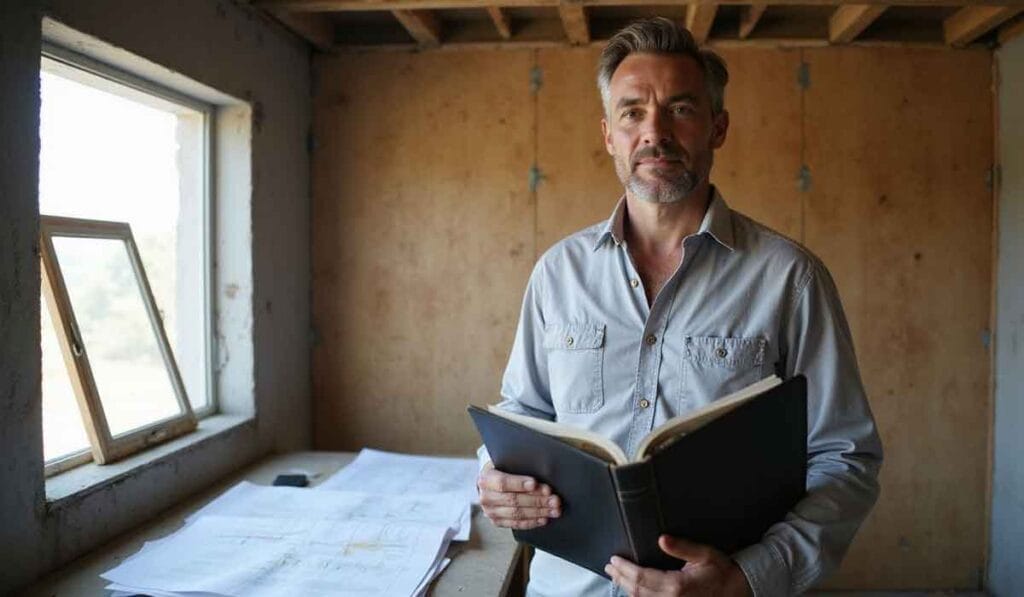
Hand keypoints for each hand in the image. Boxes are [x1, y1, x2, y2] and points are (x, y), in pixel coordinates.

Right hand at [477, 461, 561, 529]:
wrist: (491, 483)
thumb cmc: (504, 469)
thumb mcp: (508, 462)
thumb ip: (520, 465)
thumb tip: (543, 469)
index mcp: (486, 478)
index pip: (502, 482)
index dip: (519, 484)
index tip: (535, 484)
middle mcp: (486, 497)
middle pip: (513, 500)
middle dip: (537, 500)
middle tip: (554, 499)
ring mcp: (490, 511)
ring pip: (517, 513)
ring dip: (538, 512)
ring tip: (554, 509)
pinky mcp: (497, 522)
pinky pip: (516, 524)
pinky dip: (532, 522)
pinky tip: (544, 518)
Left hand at [604, 535, 751, 596]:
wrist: (738, 590)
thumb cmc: (721, 571)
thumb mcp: (705, 554)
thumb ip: (683, 547)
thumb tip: (662, 539)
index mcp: (677, 585)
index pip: (642, 578)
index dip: (625, 569)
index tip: (614, 560)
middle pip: (637, 591)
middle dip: (621, 578)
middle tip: (610, 567)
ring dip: (626, 588)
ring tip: (616, 576)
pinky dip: (638, 596)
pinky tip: (633, 589)